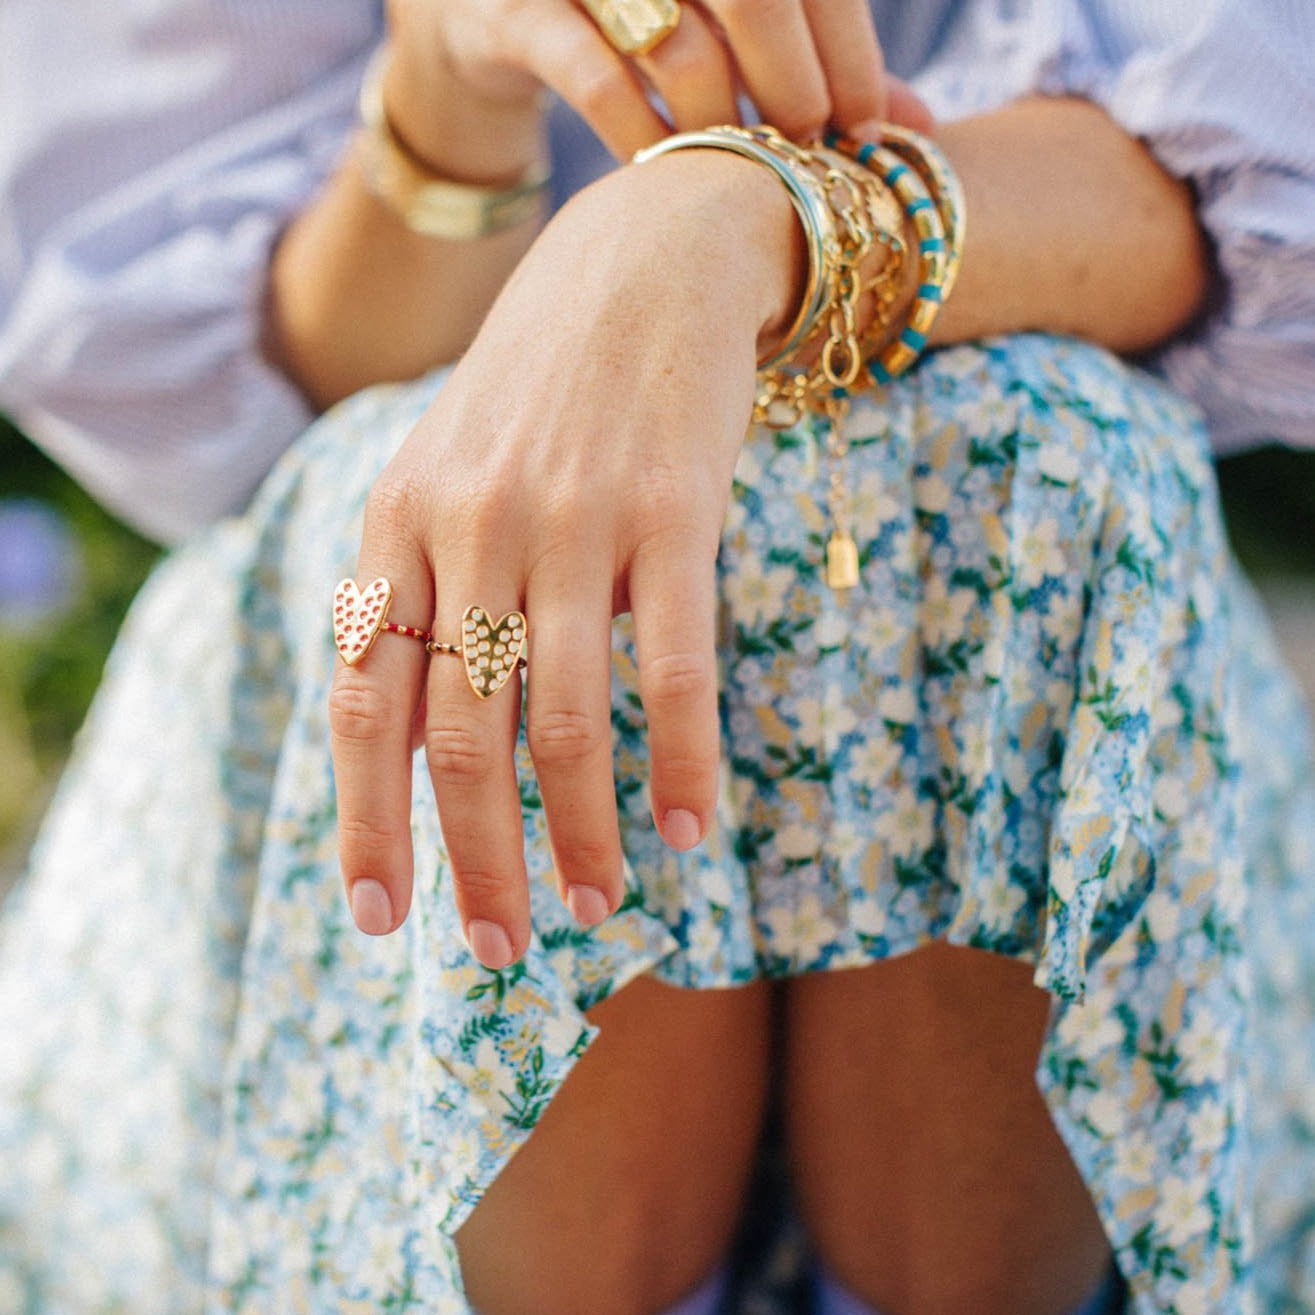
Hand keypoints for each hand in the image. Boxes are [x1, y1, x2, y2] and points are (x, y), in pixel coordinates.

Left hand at [330, 150, 805, 964]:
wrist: (646, 260)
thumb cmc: (544, 387)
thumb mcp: (445, 467)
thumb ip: (419, 578)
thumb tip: (415, 730)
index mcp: (398, 523)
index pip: (363, 699)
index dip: (367, 819)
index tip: (382, 917)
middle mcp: (470, 528)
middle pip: (458, 734)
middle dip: (474, 857)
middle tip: (497, 949)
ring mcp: (571, 521)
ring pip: (561, 717)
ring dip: (577, 832)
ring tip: (596, 904)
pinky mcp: (671, 512)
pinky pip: (672, 668)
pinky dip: (681, 762)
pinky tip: (696, 831)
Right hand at [385, 0, 932, 168]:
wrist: (485, 12)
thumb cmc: (636, 22)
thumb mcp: (729, 30)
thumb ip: (818, 63)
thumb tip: (921, 131)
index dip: (853, 49)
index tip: (871, 128)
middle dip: (793, 85)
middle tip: (806, 151)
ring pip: (678, 42)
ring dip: (722, 122)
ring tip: (739, 168)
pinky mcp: (515, 11)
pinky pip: (595, 78)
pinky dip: (639, 135)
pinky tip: (663, 173)